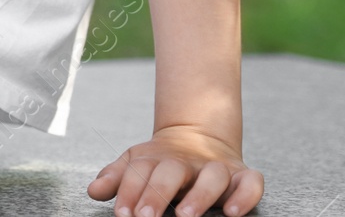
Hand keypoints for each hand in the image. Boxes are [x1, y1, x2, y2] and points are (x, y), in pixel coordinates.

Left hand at [88, 125, 263, 216]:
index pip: (141, 172)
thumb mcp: (137, 163)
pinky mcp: (242, 175)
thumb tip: (94, 191)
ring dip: (200, 195)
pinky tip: (233, 212)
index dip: (130, 192)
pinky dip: (245, 195)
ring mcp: (216, 167)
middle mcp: (187, 162)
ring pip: (213, 176)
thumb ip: (116, 178)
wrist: (199, 135)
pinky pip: (250, 183)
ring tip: (185, 215)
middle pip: (172, 172)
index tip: (122, 213)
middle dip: (157, 194)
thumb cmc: (162, 161)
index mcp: (157, 158)